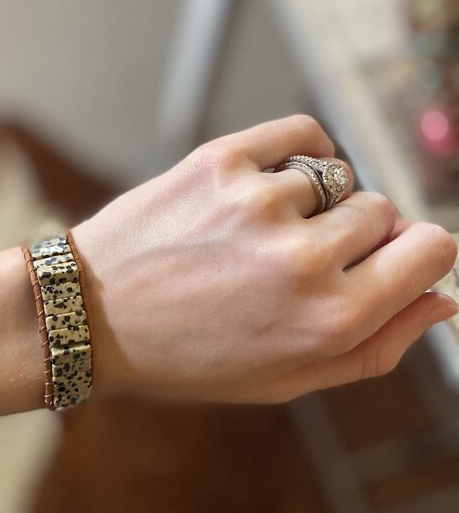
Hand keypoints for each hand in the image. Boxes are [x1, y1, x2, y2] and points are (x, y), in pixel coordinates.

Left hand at [70, 115, 457, 403]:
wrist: (88, 314)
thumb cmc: (189, 357)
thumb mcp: (286, 380)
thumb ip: (376, 347)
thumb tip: (445, 299)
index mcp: (330, 320)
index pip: (432, 250)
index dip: (413, 254)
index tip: (383, 260)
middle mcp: (304, 260)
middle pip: (385, 212)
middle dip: (352, 235)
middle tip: (295, 260)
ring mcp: (261, 203)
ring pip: (339, 176)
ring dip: (313, 201)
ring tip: (260, 232)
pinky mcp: (221, 161)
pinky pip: (303, 133)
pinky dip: (300, 151)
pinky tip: (272, 181)